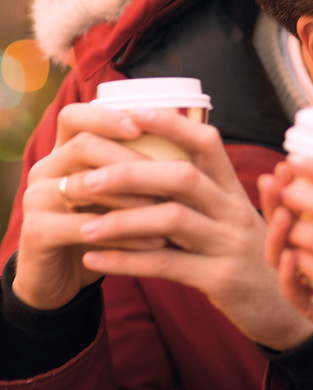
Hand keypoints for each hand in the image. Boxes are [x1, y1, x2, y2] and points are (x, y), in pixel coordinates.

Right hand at [15, 103, 161, 309]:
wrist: (67, 273)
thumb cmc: (106, 223)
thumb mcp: (124, 191)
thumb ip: (145, 165)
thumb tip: (199, 139)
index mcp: (65, 151)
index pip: (75, 117)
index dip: (106, 117)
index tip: (141, 127)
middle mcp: (45, 169)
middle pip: (84, 146)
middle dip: (133, 161)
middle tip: (176, 178)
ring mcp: (35, 199)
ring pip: (84, 185)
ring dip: (133, 198)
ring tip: (173, 210)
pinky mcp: (36, 233)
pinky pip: (83, 227)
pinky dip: (125, 235)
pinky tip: (156, 243)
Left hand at [64, 108, 312, 350]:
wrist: (290, 313)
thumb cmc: (257, 263)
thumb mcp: (242, 223)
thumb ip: (212, 197)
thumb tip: (169, 165)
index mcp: (237, 193)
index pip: (208, 143)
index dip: (171, 124)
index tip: (130, 114)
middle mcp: (236, 212)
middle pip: (182, 178)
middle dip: (129, 173)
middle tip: (85, 178)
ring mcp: (231, 245)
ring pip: (171, 220)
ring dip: (120, 220)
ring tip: (82, 225)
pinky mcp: (222, 280)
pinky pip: (166, 265)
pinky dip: (125, 262)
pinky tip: (94, 260)